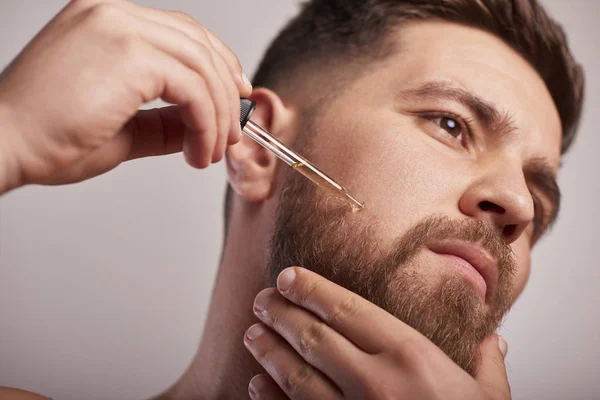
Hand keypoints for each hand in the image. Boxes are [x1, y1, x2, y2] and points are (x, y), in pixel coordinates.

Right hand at [0, 0, 251, 192]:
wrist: (6, 145)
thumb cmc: (50, 137)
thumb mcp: (124, 127)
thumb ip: (164, 120)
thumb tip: (200, 124)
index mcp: (107, 21)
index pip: (182, 33)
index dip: (218, 64)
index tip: (234, 97)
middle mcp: (113, 13)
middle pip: (199, 44)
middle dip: (227, 92)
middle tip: (234, 132)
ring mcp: (119, 26)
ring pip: (202, 66)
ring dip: (218, 115)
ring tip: (212, 151)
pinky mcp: (128, 52)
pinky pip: (194, 88)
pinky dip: (207, 123)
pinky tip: (198, 151)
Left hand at [244, 267, 510, 399]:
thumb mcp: (489, 398)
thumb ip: (486, 363)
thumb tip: (494, 340)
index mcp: (411, 358)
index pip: (348, 309)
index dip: (312, 289)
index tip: (289, 276)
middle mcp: (374, 381)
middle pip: (314, 336)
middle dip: (281, 313)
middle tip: (263, 300)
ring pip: (296, 375)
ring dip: (269, 351)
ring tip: (253, 333)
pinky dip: (269, 398)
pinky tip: (255, 383)